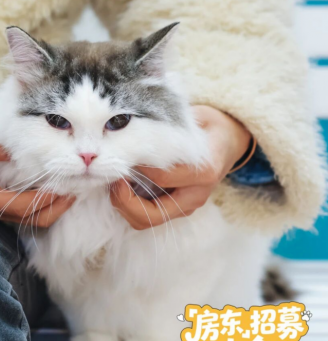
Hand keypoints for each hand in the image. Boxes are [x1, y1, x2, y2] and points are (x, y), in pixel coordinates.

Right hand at [0, 123, 74, 226]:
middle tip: (75, 193)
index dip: (43, 202)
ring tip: (71, 192)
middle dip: (54, 210)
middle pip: (27, 219)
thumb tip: (14, 148)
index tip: (64, 190)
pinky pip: (23, 208)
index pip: (18, 206)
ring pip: (27, 217)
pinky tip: (55, 190)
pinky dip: (41, 203)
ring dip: (50, 208)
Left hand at [110, 105, 251, 229]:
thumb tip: (129, 129)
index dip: (134, 168)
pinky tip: (123, 185)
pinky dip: (129, 205)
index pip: (159, 178)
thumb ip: (166, 128)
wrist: (227, 140)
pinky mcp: (177, 209)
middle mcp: (196, 195)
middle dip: (124, 200)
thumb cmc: (205, 126)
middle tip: (113, 177)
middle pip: (152, 214)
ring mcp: (186, 206)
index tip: (121, 155)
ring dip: (123, 205)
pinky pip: (147, 216)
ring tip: (116, 180)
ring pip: (145, 221)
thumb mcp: (191, 119)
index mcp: (203, 171)